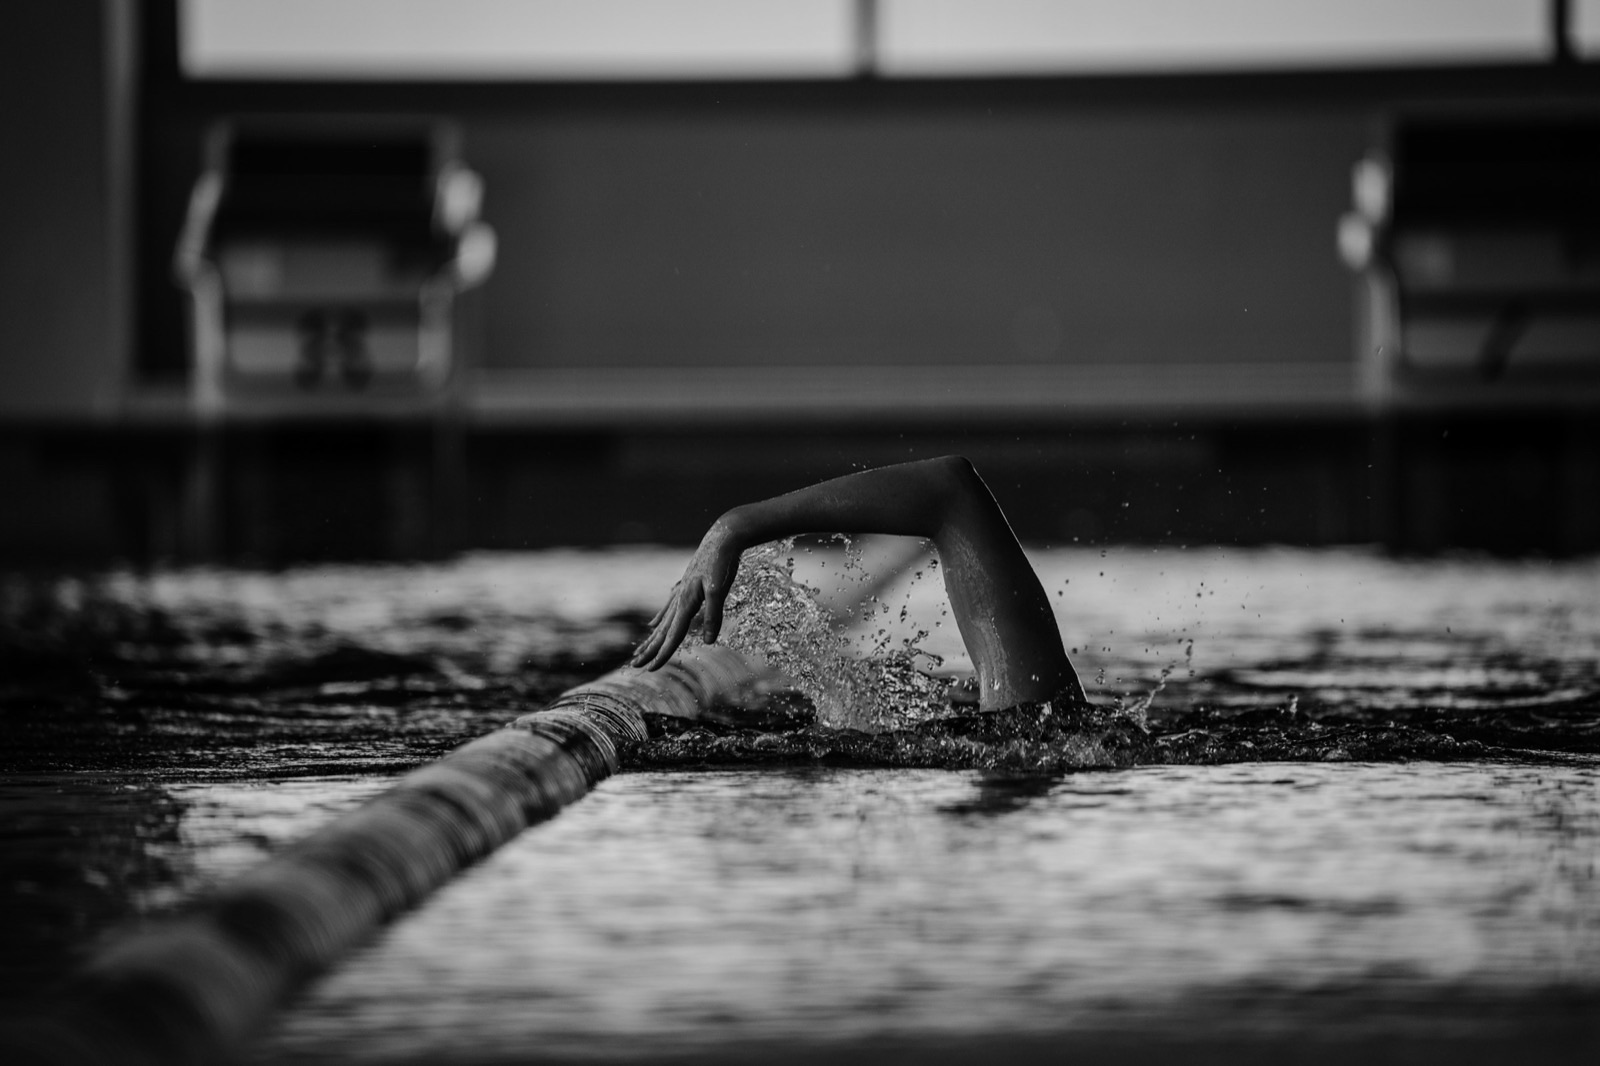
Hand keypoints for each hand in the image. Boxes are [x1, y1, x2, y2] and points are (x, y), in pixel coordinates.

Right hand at [629, 519, 742, 669]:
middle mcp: (678, 599)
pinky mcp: (685, 587)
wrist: (723, 537)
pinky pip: (667, 609)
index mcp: (685, 602)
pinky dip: (659, 618)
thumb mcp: (719, 589)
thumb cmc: (721, 563)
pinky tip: (652, 624)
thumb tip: (709, 642)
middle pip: (662, 631)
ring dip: (651, 638)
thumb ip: (713, 615)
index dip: (662, 654)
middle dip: (649, 650)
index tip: (650, 669)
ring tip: (638, 650)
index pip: (672, 635)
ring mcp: (680, 592)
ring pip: (662, 622)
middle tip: (634, 666)